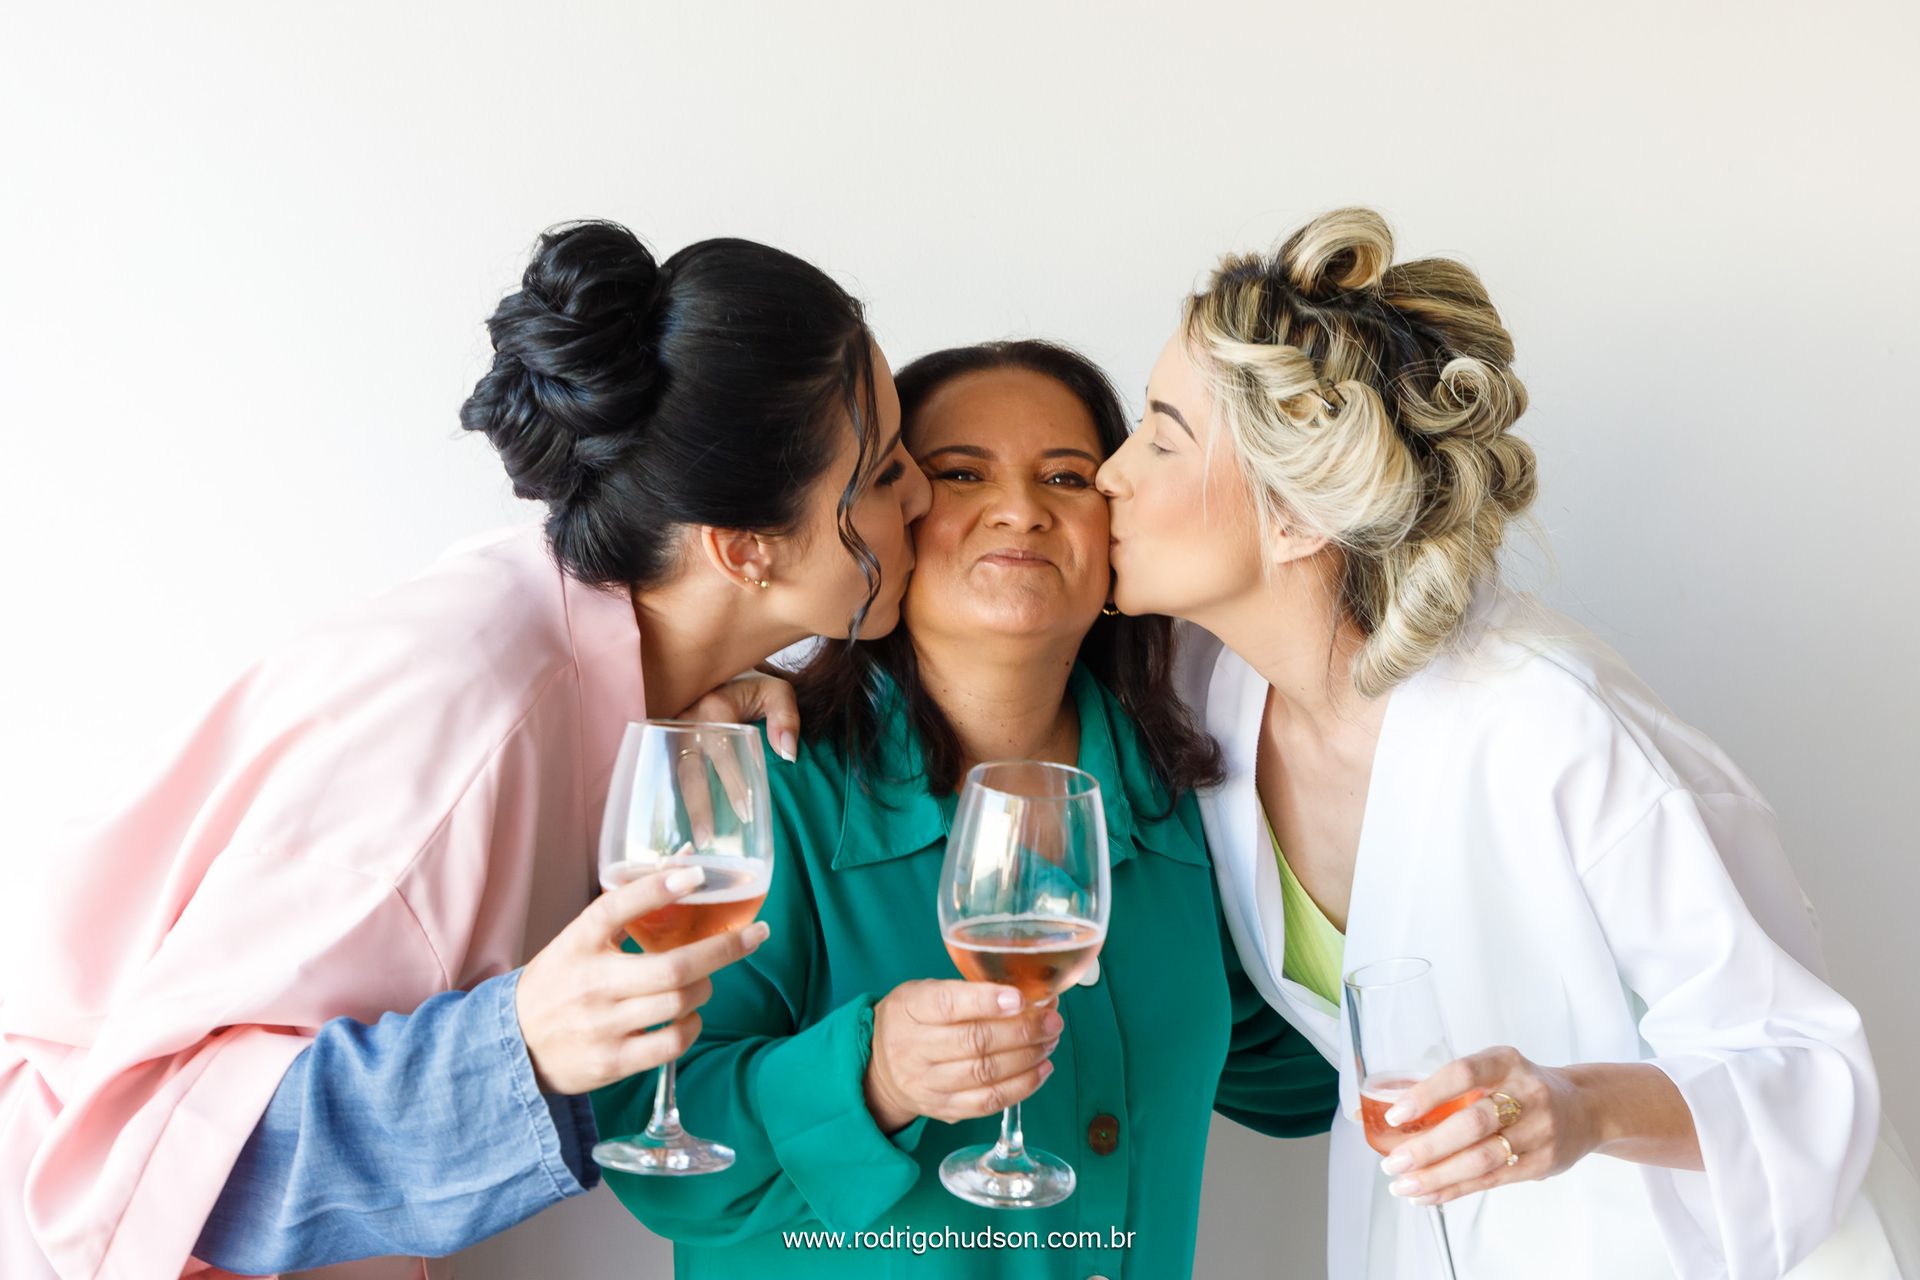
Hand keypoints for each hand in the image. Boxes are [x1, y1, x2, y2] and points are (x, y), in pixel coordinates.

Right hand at [515, 867, 769, 1095]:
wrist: (512, 1045)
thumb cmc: (559, 982)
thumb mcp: (580, 939)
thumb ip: (629, 905)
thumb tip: (687, 865)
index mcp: (577, 943)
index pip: (615, 907)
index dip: (657, 887)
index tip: (697, 873)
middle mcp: (590, 983)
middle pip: (672, 967)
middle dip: (723, 949)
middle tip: (756, 936)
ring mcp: (602, 1026)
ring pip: (678, 1003)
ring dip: (705, 988)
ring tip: (704, 981)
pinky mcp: (612, 1062)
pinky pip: (671, 1043)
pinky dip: (691, 1026)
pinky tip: (688, 1015)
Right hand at [675, 671, 802, 845]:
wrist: (714, 668)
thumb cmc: (751, 685)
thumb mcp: (776, 691)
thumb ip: (786, 717)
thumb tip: (788, 753)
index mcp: (713, 707)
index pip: (722, 752)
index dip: (733, 783)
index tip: (745, 812)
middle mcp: (685, 719)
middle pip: (689, 768)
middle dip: (698, 805)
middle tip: (708, 838)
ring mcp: (669, 731)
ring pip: (672, 774)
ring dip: (680, 807)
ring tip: (692, 839)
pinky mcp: (662, 741)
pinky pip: (663, 772)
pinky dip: (669, 797)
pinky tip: (675, 824)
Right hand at [864, 981, 1062, 1131]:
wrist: (879, 1067)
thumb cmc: (913, 1019)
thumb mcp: (924, 992)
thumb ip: (967, 992)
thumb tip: (1028, 995)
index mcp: (910, 1009)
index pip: (947, 1004)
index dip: (986, 1001)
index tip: (1020, 998)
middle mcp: (915, 1048)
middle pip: (974, 1041)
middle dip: (1022, 1031)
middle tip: (1051, 1021)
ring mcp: (928, 1083)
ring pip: (985, 1073)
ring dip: (1027, 1057)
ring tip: (1050, 1041)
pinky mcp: (943, 1109)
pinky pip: (988, 1102)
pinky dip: (1021, 1087)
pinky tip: (1041, 1069)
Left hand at [1376, 1046, 1599, 1206]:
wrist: (1586, 1108)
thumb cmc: (1523, 1087)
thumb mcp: (1498, 1069)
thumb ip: (1458, 1086)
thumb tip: (1395, 1115)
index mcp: (1506, 1061)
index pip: (1463, 1073)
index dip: (1427, 1093)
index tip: (1394, 1114)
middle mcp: (1527, 1093)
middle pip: (1471, 1123)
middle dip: (1427, 1147)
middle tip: (1392, 1162)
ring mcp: (1539, 1130)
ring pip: (1482, 1158)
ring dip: (1437, 1176)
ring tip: (1403, 1185)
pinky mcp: (1543, 1163)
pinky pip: (1492, 1180)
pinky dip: (1455, 1189)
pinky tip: (1428, 1194)